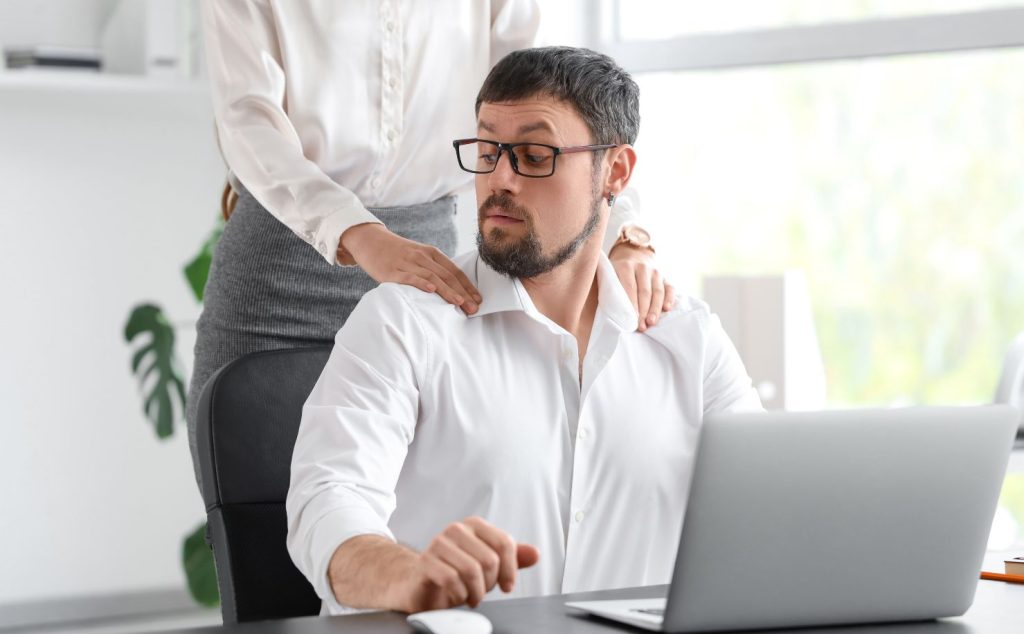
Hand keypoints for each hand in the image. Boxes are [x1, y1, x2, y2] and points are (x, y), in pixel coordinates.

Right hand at [339, 223, 481, 314]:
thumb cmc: (397, 253)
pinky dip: (421, 283)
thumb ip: (433, 269)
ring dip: (447, 291)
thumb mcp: (419, 256)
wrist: (370, 240)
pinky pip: (409, 277)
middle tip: (474, 308)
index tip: (478, 300)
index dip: (468, 286)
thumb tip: (452, 288)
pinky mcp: (393, 270)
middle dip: (463, 293)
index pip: (454, 271)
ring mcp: (408, 263)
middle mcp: (422, 257)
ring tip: (459, 303)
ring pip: (432, 278)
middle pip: (447, 276)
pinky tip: (431, 291)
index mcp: (432, 253)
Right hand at [393, 516, 539, 611]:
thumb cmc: (454, 572)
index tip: (507, 585)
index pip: (504, 542)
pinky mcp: (425, 561)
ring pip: (472, 570)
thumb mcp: (486, 565)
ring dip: (475, 592)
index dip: (510, 569)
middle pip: (490, 559)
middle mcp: (456, 530)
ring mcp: (439, 544)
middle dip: (490, 584)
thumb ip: (511, 558)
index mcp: (474, 526)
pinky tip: (457, 596)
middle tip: (482, 591)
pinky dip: (459, 595)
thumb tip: (535, 553)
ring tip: (471, 596)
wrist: (418, 583)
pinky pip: (452, 580)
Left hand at [609, 243, 674, 331]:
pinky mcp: (665, 276)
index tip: (630, 319)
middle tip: (641, 326)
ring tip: (651, 322)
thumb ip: (607, 286)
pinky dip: (669, 298)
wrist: (633, 253)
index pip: (629, 286)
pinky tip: (667, 309)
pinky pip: (670, 288)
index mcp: (625, 265)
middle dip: (643, 311)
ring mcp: (655, 271)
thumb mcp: (608, 273)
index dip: (631, 304)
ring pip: (657, 291)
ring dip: (655, 309)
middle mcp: (642, 266)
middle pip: (644, 291)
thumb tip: (600, 308)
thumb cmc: (616, 271)